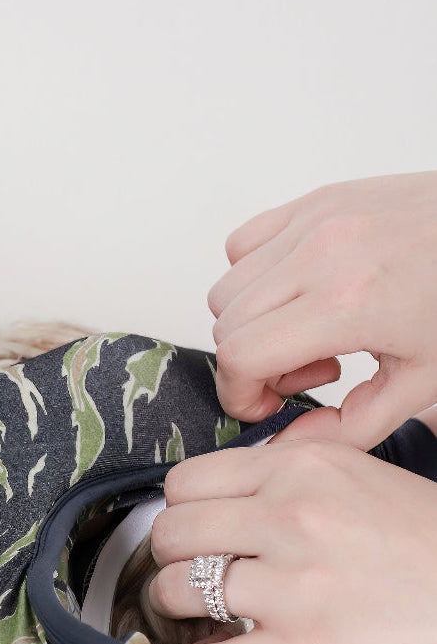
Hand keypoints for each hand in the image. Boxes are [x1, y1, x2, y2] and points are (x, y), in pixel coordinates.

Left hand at [148, 439, 436, 643]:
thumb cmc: (428, 546)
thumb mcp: (360, 477)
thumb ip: (287, 475)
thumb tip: (214, 491)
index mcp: (304, 469)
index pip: (186, 482)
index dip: (183, 511)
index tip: (196, 532)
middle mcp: (292, 519)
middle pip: (169, 534)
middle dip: (171, 559)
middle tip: (190, 576)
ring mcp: (294, 586)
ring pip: (173, 592)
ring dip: (178, 611)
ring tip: (203, 618)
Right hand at [208, 171, 436, 447]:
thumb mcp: (423, 383)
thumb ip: (349, 427)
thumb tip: (287, 443)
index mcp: (349, 304)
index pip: (239, 356)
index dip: (239, 393)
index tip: (265, 404)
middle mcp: (323, 256)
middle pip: (226, 326)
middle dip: (249, 363)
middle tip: (303, 371)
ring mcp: (316, 222)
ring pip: (226, 289)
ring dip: (249, 322)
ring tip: (306, 329)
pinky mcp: (317, 200)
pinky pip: (242, 244)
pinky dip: (253, 276)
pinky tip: (298, 291)